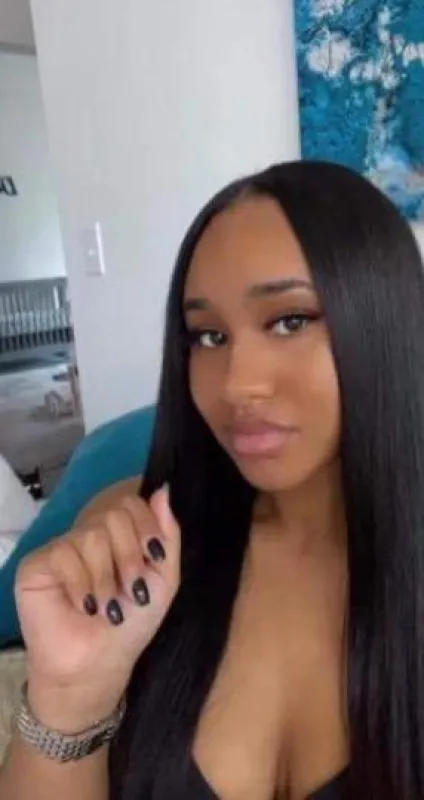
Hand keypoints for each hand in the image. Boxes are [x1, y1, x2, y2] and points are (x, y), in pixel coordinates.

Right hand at [15, 485, 179, 730]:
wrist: (99, 664)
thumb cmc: (131, 624)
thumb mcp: (163, 580)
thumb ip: (167, 536)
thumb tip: (163, 489)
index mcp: (119, 536)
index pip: (131, 504)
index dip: (146, 525)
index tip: (154, 556)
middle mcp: (90, 535)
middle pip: (114, 515)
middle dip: (130, 555)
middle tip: (131, 590)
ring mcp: (63, 547)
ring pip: (91, 536)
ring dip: (106, 577)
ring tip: (106, 607)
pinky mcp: (37, 564)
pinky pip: (64, 554)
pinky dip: (81, 583)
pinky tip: (83, 605)